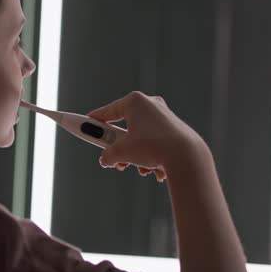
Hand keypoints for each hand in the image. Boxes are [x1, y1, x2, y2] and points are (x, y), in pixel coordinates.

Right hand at [87, 91, 204, 181]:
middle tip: (113, 158)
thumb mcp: (121, 152)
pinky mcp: (175, 129)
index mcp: (135, 101)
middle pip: (125, 127)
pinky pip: (155, 143)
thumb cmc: (153, 147)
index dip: (93, 121)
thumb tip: (106, 160)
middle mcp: (150, 104)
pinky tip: (155, 170)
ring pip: (141, 138)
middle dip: (118, 146)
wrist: (186, 156)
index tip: (84, 126)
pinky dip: (151, 157)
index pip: (107, 111)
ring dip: (135, 156)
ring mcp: (164, 116)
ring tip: (138, 169)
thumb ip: (108, 155)